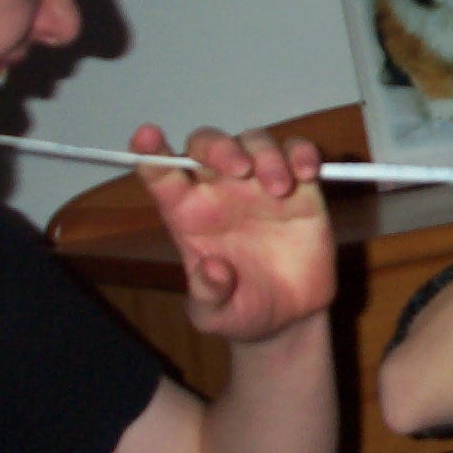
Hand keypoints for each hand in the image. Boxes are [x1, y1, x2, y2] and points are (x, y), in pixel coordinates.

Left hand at [132, 125, 335, 342]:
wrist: (290, 316)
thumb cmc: (241, 310)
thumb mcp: (216, 316)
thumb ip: (207, 295)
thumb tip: (212, 269)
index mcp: (188, 214)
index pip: (162, 174)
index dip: (151, 151)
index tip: (145, 136)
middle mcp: (221, 192)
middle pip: (208, 146)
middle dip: (219, 147)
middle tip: (240, 169)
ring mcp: (261, 185)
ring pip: (254, 142)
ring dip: (265, 154)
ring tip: (280, 188)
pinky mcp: (301, 188)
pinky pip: (298, 153)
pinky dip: (302, 153)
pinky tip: (307, 173)